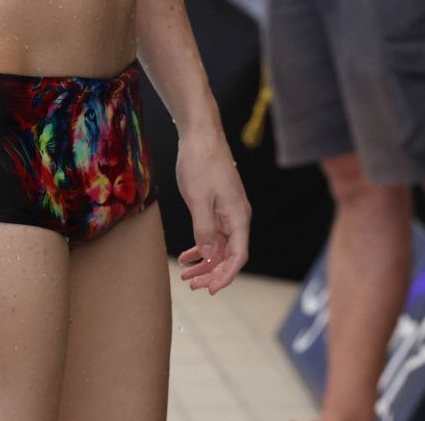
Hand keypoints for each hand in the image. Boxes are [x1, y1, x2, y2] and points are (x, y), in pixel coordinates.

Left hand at [174, 129, 250, 293]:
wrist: (200, 135)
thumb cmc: (201, 162)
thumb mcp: (199, 198)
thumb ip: (204, 229)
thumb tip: (209, 256)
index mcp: (238, 216)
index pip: (238, 255)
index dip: (226, 275)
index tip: (211, 289)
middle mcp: (237, 216)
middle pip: (228, 254)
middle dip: (211, 272)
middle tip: (192, 285)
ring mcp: (227, 211)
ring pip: (218, 246)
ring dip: (204, 262)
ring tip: (185, 275)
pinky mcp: (217, 206)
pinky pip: (211, 234)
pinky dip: (200, 246)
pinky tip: (186, 256)